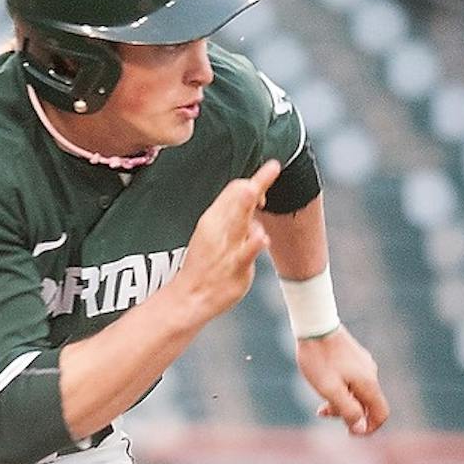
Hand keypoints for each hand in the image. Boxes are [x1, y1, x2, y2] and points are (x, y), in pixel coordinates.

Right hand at [178, 159, 281, 322]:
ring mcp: (228, 248)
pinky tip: (261, 238)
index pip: (235, 190)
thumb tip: (253, 194)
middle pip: (239, 199)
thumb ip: (235, 215)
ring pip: (240, 221)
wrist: (190, 297)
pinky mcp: (236, 267)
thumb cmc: (204, 264)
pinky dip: (254, 245)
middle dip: (256, 183)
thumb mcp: (214, 232)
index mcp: (214, 218)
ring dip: (246, 205)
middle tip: (273, 167)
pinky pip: (246, 254)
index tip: (262, 191)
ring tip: (254, 191)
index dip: (255, 184)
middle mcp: (220, 229)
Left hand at [296, 326, 388, 435]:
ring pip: (358, 392)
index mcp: (368, 383)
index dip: (370, 428)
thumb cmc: (319, 359)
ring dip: (341, 402)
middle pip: (367, 404)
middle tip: (323, 412)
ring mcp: (363, 364)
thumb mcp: (330, 390)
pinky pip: (352, 381)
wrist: (314, 325)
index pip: (381, 414)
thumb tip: (361, 429)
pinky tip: (322, 384)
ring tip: (318, 401)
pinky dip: (340, 389)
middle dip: (348, 414)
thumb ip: (347, 411)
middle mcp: (370, 373)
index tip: (350, 433)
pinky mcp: (354, 357)